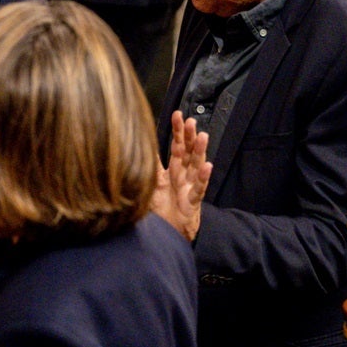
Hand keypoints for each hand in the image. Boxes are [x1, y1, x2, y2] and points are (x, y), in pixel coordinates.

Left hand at [152, 114, 210, 241]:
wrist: (167, 231)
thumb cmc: (161, 208)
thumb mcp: (151, 184)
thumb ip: (150, 166)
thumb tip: (140, 146)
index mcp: (173, 169)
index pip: (176, 146)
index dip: (178, 131)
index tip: (177, 114)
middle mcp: (183, 176)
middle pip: (188, 152)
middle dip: (190, 136)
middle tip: (191, 121)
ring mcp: (189, 187)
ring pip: (196, 166)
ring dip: (200, 151)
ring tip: (203, 137)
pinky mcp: (192, 201)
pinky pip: (199, 189)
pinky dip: (203, 178)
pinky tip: (207, 167)